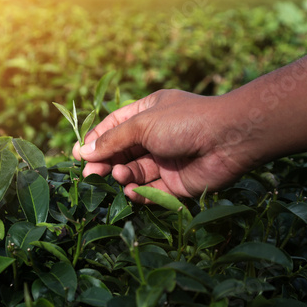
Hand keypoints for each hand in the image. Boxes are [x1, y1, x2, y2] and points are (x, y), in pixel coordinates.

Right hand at [73, 89, 253, 202]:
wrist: (228, 138)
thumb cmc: (182, 121)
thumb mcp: (141, 125)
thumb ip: (111, 140)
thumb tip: (83, 151)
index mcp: (148, 114)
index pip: (114, 126)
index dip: (95, 140)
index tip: (78, 155)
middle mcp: (155, 136)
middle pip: (122, 151)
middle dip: (105, 162)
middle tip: (90, 175)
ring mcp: (166, 160)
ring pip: (135, 172)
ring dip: (123, 175)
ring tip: (118, 176)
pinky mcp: (176, 183)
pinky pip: (151, 190)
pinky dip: (139, 192)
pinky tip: (132, 191)